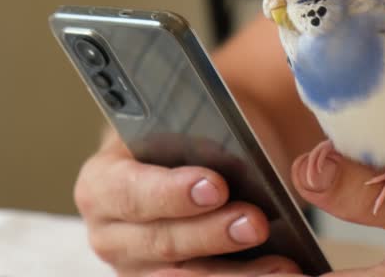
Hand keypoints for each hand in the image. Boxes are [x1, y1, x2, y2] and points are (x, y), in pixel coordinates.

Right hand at [74, 132, 300, 275]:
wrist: (195, 157)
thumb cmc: (189, 134)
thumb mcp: (188, 123)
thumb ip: (202, 138)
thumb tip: (239, 158)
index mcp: (102, 182)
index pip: (129, 191)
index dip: (171, 192)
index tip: (216, 186)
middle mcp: (111, 234)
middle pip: (161, 242)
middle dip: (213, 233)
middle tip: (256, 223)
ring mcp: (137, 268)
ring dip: (237, 274)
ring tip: (281, 264)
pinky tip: (279, 273)